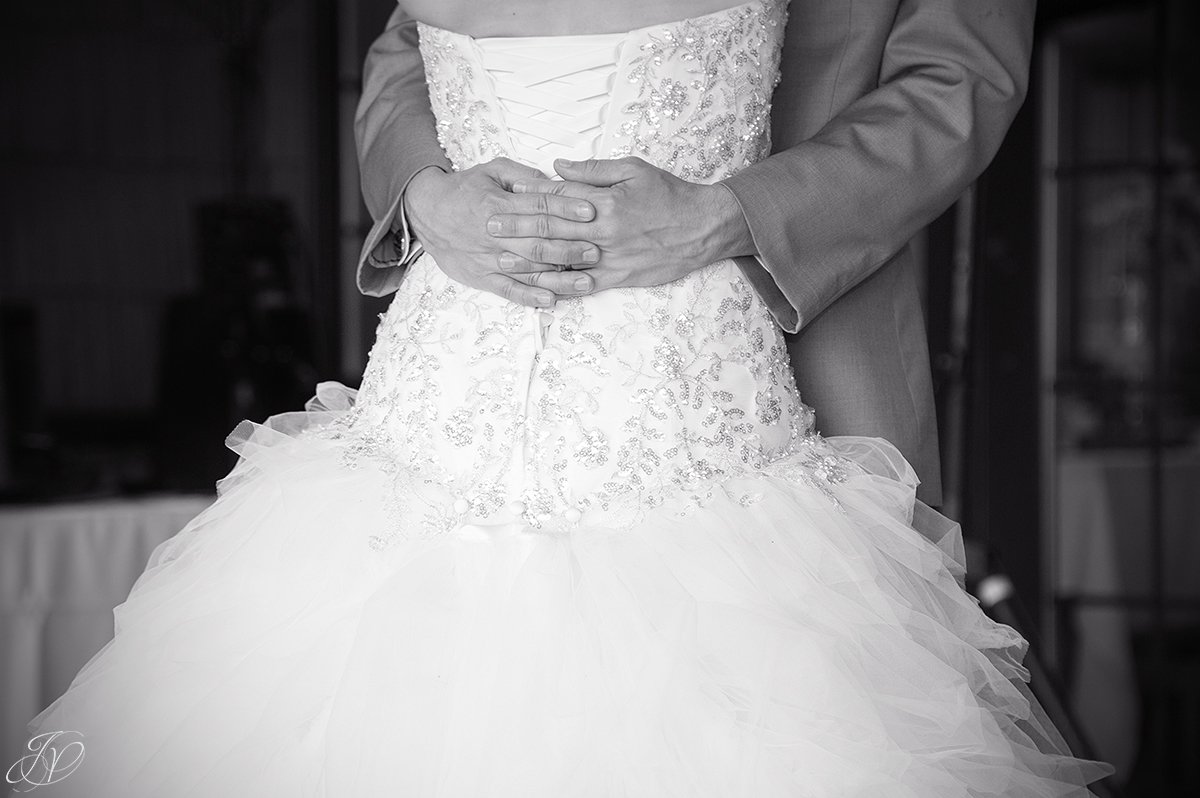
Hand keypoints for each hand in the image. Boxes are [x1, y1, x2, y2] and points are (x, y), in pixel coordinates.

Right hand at [403, 158, 601, 306]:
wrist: (426, 212)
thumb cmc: (464, 190)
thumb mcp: (492, 170)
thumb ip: (523, 175)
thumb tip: (554, 180)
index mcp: (498, 203)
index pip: (538, 207)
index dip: (567, 209)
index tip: (592, 212)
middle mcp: (494, 233)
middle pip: (538, 242)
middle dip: (570, 247)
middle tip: (597, 251)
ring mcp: (488, 258)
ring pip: (528, 270)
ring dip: (559, 278)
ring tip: (587, 282)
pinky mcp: (481, 277)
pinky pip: (508, 290)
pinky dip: (529, 296)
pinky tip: (551, 300)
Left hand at [493, 157, 755, 291]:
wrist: (703, 228)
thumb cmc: (669, 193)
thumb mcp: (633, 169)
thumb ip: (593, 170)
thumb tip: (557, 166)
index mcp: (605, 201)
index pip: (558, 199)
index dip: (528, 198)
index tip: (503, 197)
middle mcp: (603, 231)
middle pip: (552, 230)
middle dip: (517, 229)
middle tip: (488, 228)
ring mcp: (610, 258)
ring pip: (562, 261)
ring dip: (529, 261)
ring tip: (502, 261)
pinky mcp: (618, 277)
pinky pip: (583, 284)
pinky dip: (560, 286)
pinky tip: (538, 288)